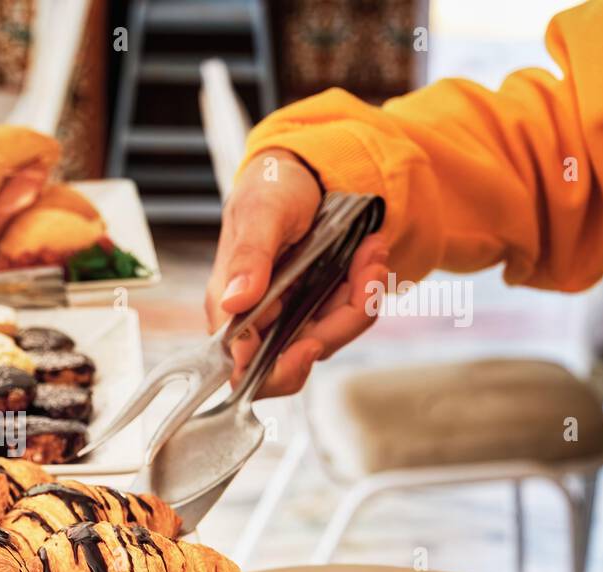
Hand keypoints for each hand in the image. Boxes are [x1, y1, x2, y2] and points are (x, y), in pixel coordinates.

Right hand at [204, 149, 390, 397]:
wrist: (302, 170)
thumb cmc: (270, 188)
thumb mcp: (260, 212)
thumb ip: (248, 257)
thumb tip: (234, 303)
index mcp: (230, 307)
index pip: (242, 365)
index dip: (274, 370)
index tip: (306, 346)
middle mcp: (259, 321)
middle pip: (295, 361)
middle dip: (338, 324)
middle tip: (365, 276)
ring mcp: (291, 317)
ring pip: (330, 338)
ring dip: (361, 298)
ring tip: (373, 251)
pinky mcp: (319, 307)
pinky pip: (349, 316)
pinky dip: (367, 288)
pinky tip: (371, 255)